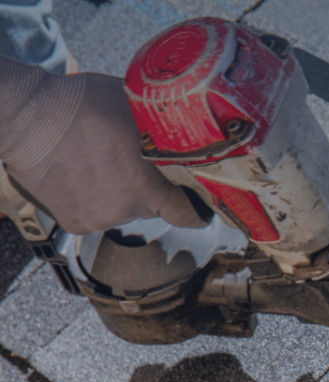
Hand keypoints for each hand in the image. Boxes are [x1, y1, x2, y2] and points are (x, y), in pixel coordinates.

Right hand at [1, 64, 203, 234]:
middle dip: (149, 187)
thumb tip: (194, 131)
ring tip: (101, 160)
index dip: (196, 206)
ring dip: (118, 190)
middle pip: (153, 207)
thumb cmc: (81, 105)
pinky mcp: (73, 222)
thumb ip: (166, 129)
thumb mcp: (136, 107)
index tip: (197, 200)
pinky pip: (96, 212)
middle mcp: (126, 211)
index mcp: (149, 188)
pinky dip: (92, 197)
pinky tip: (82, 171)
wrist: (24, 115)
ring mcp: (98, 219)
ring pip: (123, 208)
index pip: (188, 214)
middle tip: (133, 160)